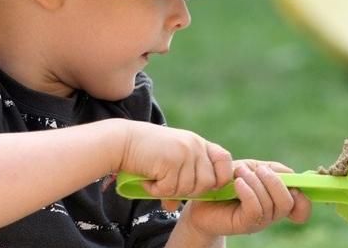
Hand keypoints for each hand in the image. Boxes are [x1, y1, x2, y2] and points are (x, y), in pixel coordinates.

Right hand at [118, 122, 232, 204]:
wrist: (122, 141)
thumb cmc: (144, 152)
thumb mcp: (169, 160)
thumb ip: (178, 178)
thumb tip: (173, 207)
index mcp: (198, 143)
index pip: (224, 160)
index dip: (220, 177)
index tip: (207, 185)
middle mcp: (194, 146)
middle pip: (207, 182)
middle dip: (189, 191)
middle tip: (169, 186)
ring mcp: (184, 153)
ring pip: (188, 188)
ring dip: (170, 191)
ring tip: (155, 181)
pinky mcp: (171, 161)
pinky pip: (170, 189)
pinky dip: (157, 190)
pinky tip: (148, 181)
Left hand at [180, 160, 311, 236]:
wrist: (202, 198)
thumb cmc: (227, 181)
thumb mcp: (252, 168)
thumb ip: (273, 169)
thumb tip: (292, 174)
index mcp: (276, 200)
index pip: (302, 206)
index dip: (303, 197)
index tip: (290, 183)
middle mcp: (271, 213)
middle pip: (288, 201)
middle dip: (274, 181)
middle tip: (256, 170)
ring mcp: (259, 221)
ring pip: (271, 203)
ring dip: (256, 182)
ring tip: (239, 174)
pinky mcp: (245, 224)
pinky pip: (256, 208)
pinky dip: (248, 192)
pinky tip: (237, 183)